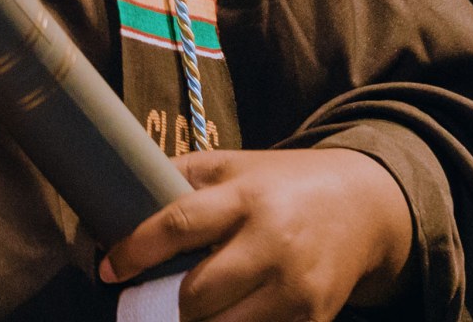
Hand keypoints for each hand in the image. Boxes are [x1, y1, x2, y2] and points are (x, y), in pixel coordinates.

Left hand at [99, 147, 412, 320]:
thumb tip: (119, 192)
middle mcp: (272, 242)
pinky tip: (230, 316)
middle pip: (199, 294)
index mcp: (246, 197)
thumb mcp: (234, 166)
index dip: (136, 250)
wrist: (363, 207)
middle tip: (156, 299)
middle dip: (171, 304)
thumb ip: (181, 177)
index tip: (109, 269)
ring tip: (192, 312)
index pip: (179, 225)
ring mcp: (297, 288)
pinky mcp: (315, 319)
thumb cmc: (283, 183)